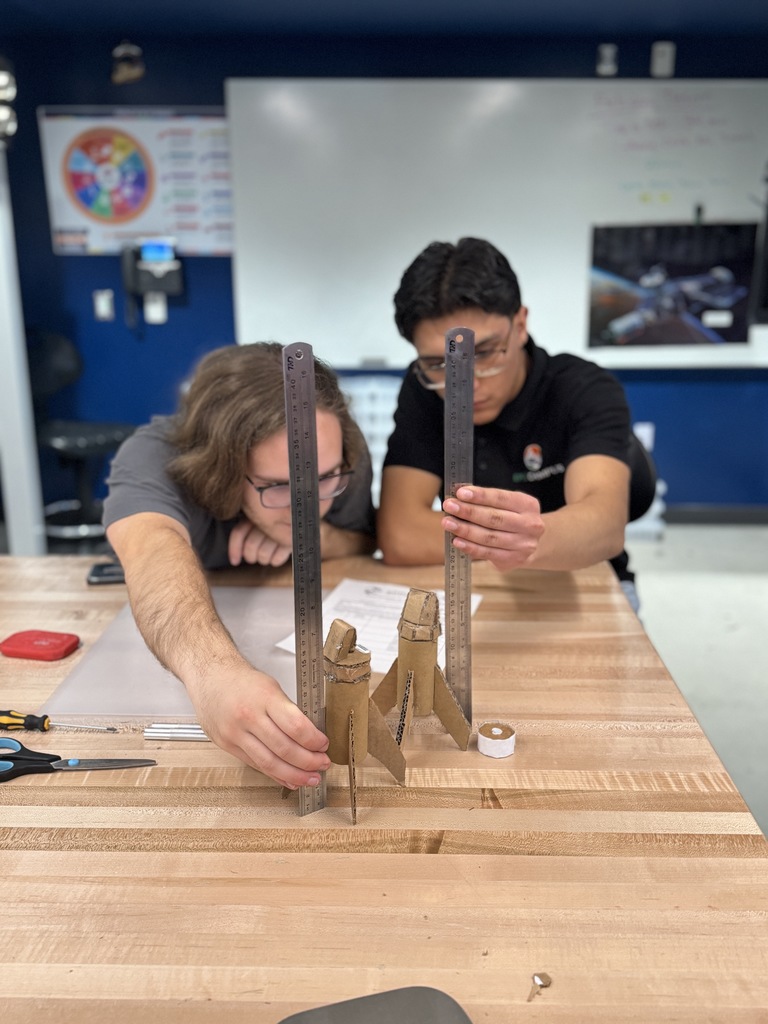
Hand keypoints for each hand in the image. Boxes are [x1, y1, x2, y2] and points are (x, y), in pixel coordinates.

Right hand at [189, 663, 330, 788]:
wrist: (210, 677)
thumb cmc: (242, 680)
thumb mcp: (270, 686)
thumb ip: (287, 711)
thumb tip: (310, 736)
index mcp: (264, 697)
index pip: (295, 726)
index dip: (313, 740)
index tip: (324, 744)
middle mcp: (248, 717)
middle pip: (284, 748)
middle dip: (308, 761)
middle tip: (322, 764)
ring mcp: (235, 734)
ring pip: (269, 763)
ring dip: (294, 774)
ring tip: (310, 778)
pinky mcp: (228, 746)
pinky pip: (255, 765)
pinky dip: (275, 775)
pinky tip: (289, 778)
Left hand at [228, 518, 291, 566]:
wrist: (300, 517)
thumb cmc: (279, 520)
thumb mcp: (261, 519)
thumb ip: (248, 528)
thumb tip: (236, 555)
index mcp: (256, 514)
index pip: (239, 533)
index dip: (234, 549)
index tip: (234, 561)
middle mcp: (267, 521)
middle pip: (250, 546)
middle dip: (250, 556)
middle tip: (254, 557)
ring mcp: (280, 531)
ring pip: (262, 555)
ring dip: (263, 559)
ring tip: (267, 555)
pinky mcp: (291, 541)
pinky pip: (276, 560)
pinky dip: (275, 561)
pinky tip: (277, 555)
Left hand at [441, 485, 544, 570]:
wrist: (533, 543)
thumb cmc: (513, 518)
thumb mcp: (508, 505)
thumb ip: (487, 500)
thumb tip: (460, 495)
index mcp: (527, 505)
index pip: (501, 498)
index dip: (480, 496)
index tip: (461, 493)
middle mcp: (529, 525)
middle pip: (494, 518)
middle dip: (468, 512)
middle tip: (449, 506)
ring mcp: (523, 545)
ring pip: (489, 537)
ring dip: (465, 530)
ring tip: (448, 523)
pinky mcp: (513, 559)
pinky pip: (487, 553)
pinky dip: (470, 547)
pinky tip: (457, 541)